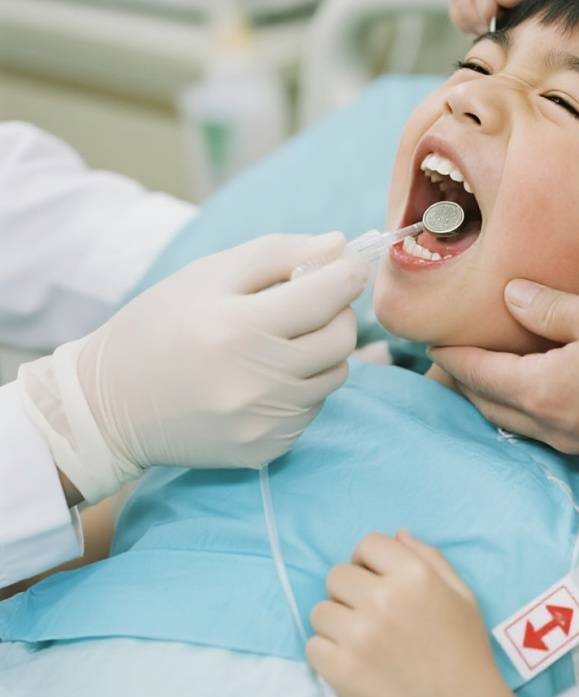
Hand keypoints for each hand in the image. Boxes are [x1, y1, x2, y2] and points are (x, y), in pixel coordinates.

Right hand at [17, 232, 368, 504]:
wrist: (108, 406)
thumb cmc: (160, 326)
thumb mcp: (207, 275)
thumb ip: (277, 254)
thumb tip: (340, 246)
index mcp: (238, 327)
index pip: (326, 297)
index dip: (348, 275)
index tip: (352, 266)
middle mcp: (256, 380)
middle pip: (341, 339)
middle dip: (337, 314)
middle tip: (312, 305)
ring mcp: (263, 421)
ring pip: (333, 376)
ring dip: (320, 354)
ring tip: (279, 344)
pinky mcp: (265, 450)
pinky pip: (311, 411)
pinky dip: (301, 390)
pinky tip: (262, 382)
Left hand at [307, 531, 524, 696]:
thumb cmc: (465, 652)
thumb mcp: (461, 594)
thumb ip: (430, 558)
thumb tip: (398, 534)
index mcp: (415, 575)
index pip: (368, 544)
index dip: (369, 561)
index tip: (376, 580)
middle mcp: (384, 599)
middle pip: (337, 575)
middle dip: (350, 590)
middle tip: (370, 614)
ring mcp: (359, 635)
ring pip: (320, 610)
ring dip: (337, 622)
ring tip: (363, 641)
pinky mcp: (341, 670)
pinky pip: (312, 646)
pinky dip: (327, 653)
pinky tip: (353, 661)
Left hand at [431, 280, 578, 461]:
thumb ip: (551, 308)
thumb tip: (512, 299)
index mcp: (542, 390)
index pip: (478, 374)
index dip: (453, 356)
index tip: (434, 343)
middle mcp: (554, 426)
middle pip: (492, 406)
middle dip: (468, 382)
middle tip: (455, 360)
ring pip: (521, 423)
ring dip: (499, 400)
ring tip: (493, 376)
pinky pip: (552, 431)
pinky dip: (533, 412)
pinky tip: (546, 396)